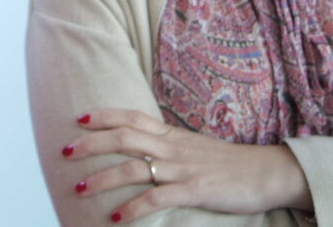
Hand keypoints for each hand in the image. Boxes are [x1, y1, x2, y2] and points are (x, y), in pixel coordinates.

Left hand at [62, 108, 309, 222]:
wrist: (268, 173)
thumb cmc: (229, 164)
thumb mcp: (194, 148)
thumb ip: (168, 146)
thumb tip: (142, 148)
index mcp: (172, 135)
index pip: (131, 117)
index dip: (104, 115)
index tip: (78, 118)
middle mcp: (173, 148)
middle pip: (123, 137)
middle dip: (90, 144)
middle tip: (64, 151)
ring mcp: (183, 169)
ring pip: (133, 168)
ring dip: (102, 179)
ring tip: (79, 189)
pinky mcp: (195, 191)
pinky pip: (157, 198)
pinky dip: (133, 208)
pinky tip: (116, 218)